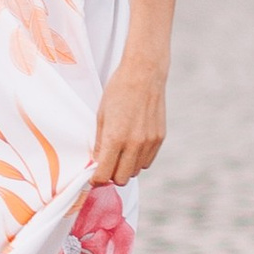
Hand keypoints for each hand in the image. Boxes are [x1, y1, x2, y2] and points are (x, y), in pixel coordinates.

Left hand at [86, 56, 166, 186]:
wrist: (144, 74)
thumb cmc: (118, 91)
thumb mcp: (101, 115)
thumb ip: (100, 143)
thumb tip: (98, 163)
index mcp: (115, 138)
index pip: (105, 174)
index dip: (97, 179)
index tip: (94, 177)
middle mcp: (134, 144)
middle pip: (121, 179)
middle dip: (111, 175)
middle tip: (107, 164)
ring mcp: (148, 142)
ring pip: (135, 171)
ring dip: (126, 168)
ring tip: (121, 152)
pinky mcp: (159, 138)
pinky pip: (148, 161)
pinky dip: (139, 159)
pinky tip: (133, 145)